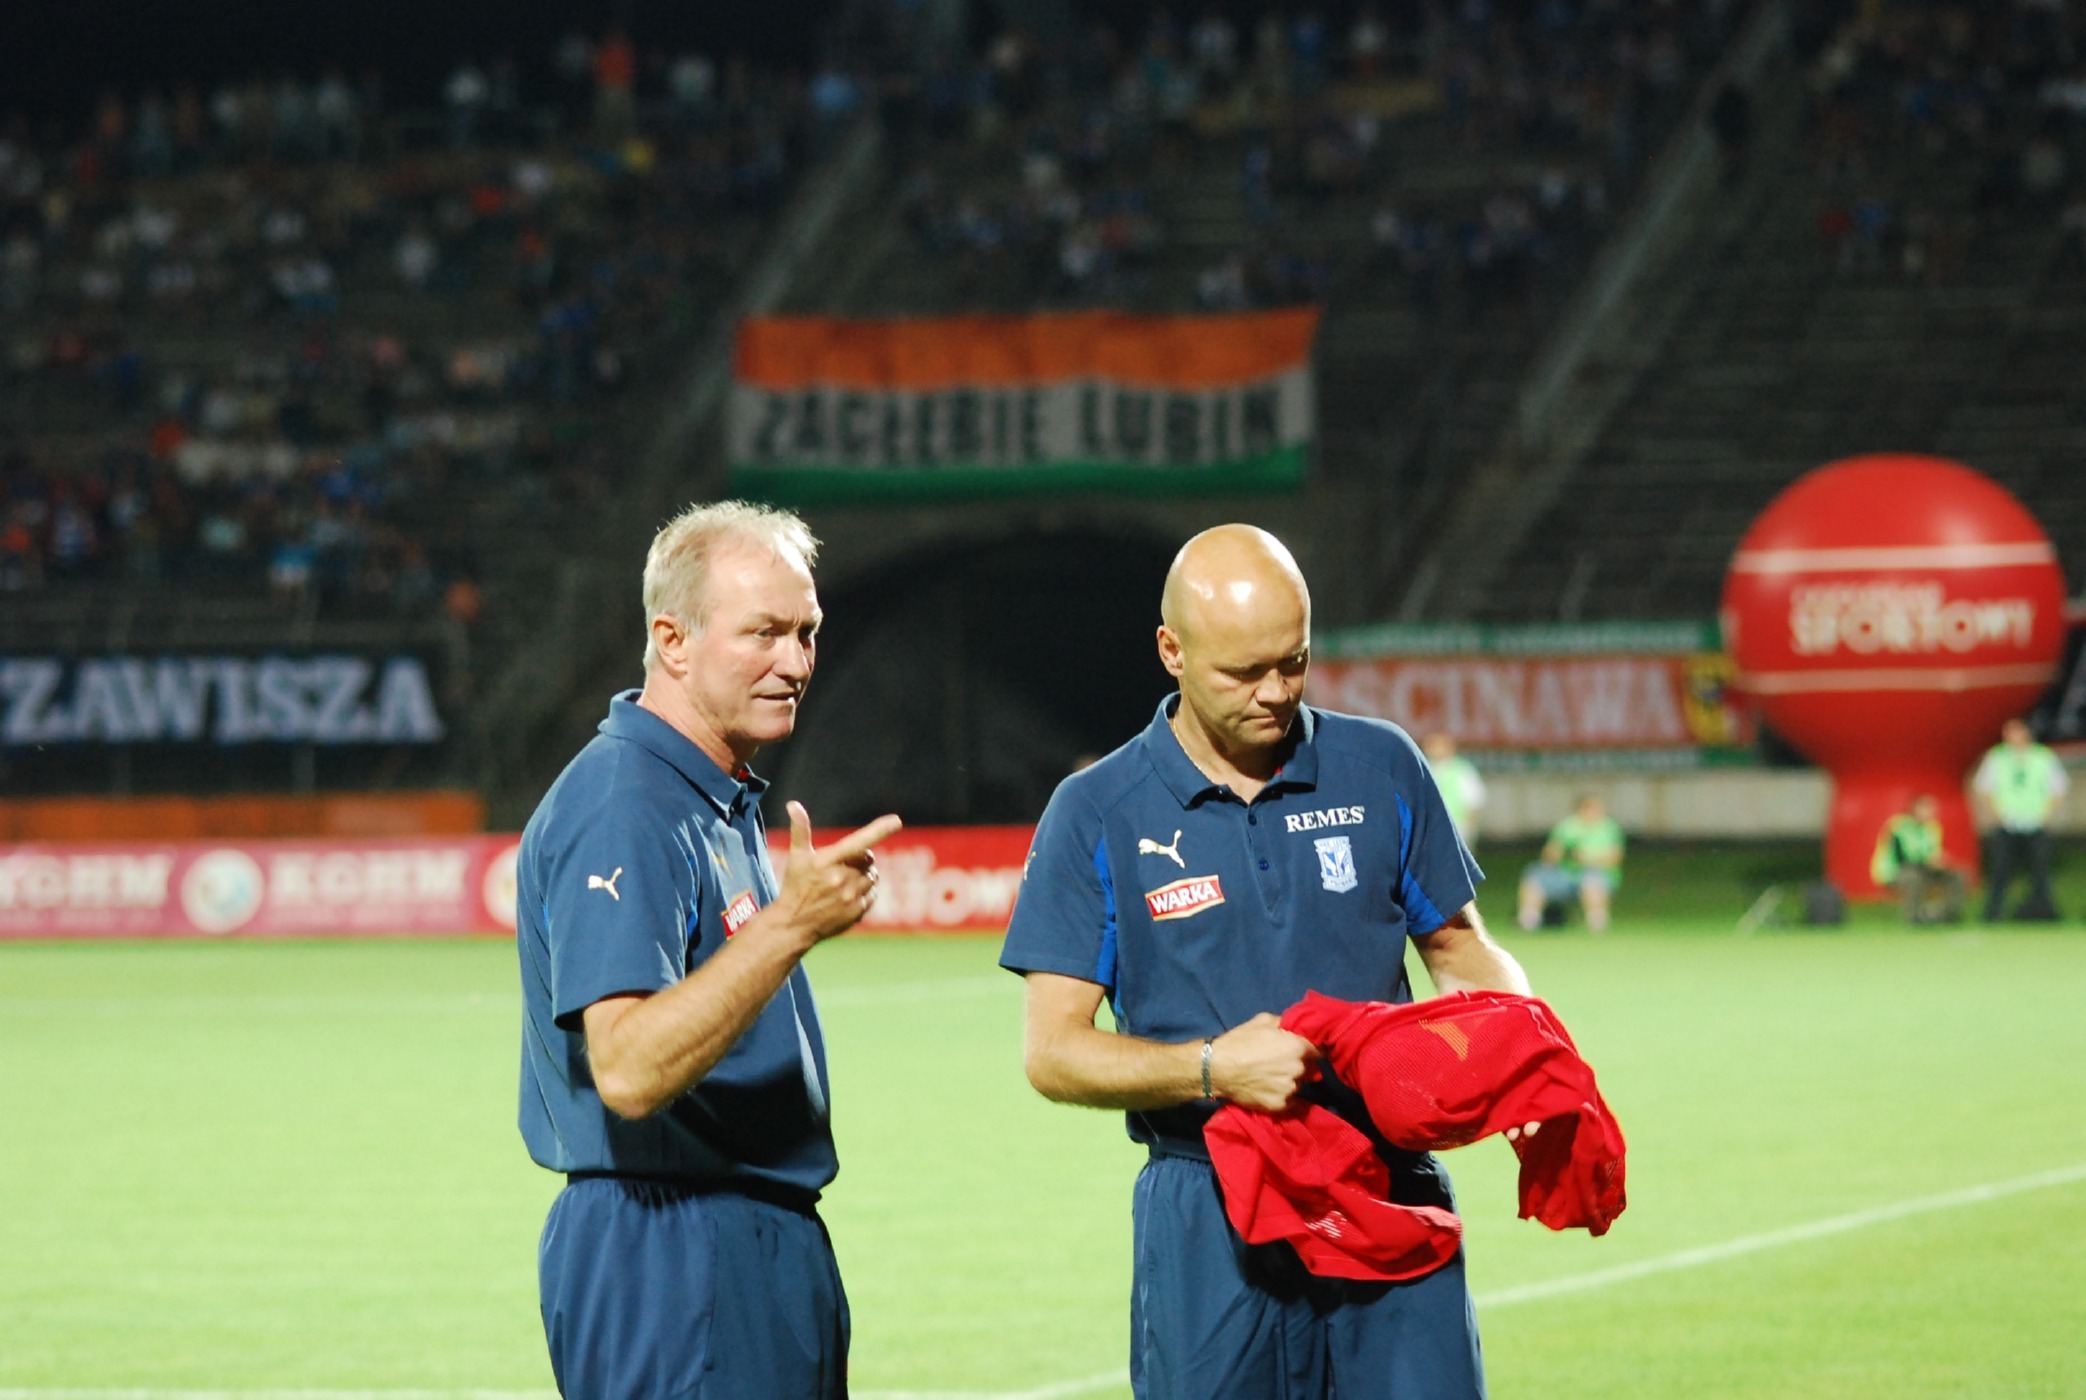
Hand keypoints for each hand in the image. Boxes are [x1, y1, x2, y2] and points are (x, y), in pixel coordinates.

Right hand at [776, 802, 902, 944]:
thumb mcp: (796, 857)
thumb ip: (800, 829)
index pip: (858, 842)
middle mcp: (842, 878)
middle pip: (868, 859)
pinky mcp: (858, 911)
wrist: (794, 923)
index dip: (879, 830)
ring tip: (845, 880)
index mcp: (828, 861)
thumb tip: (793, 804)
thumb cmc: (795, 886)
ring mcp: (851, 896)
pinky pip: (873, 894)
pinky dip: (866, 891)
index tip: (896, 821)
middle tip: (844, 864)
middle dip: (861, 858)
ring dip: (864, 874)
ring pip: (872, 876)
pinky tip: (848, 894)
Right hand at [1209, 1012, 1319, 1111]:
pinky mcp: (1280, 1105)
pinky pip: (1289, 1100)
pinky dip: (1282, 1095)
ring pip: (1298, 1085)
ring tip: (1272, 1077)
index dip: (1312, 1050)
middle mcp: (1299, 1069)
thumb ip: (1286, 1023)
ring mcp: (1290, 1089)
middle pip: (1309, 1069)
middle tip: (1283, 1063)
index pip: (1319, 1051)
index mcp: (1298, 1047)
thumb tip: (1297, 1026)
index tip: (1304, 1050)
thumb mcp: (1263, 1020)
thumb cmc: (1240, 1041)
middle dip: (1300, 1065)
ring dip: (1290, 1081)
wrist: (1217, 1068)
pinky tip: (1268, 1088)